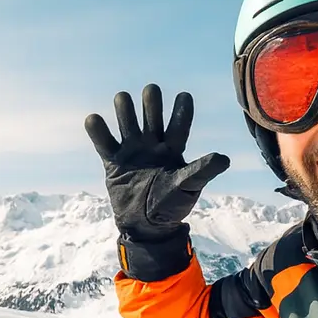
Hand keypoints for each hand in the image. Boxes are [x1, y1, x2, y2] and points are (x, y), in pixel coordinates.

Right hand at [84, 84, 229, 243]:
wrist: (146, 226)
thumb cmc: (171, 207)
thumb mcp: (188, 187)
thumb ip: (203, 171)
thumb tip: (224, 159)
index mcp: (173, 149)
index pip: (179, 125)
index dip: (182, 110)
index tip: (184, 95)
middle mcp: (153, 145)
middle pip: (152, 117)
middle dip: (151, 103)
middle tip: (151, 90)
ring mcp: (132, 151)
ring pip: (127, 123)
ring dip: (125, 110)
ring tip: (122, 98)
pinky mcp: (114, 162)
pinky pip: (104, 143)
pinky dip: (98, 131)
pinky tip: (93, 118)